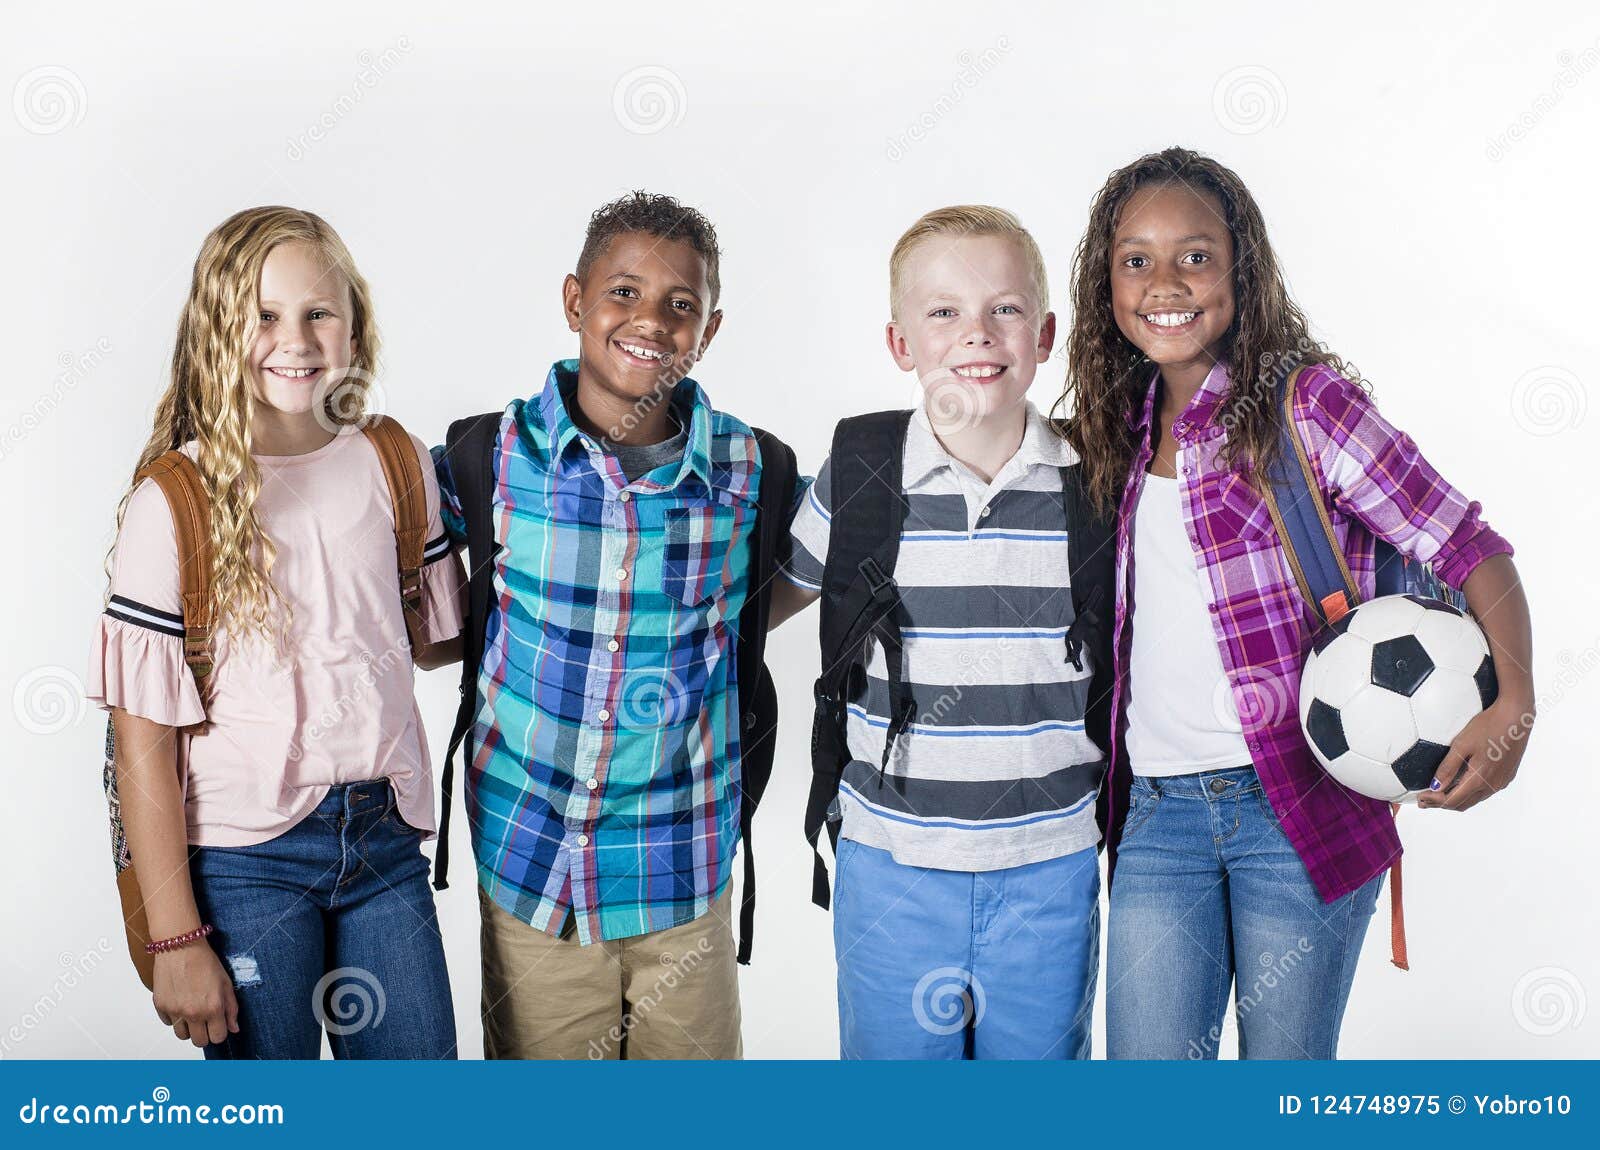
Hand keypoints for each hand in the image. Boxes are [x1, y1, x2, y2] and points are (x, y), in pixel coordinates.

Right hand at [152, 944, 239, 1047]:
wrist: (181, 947)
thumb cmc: (205, 962)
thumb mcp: (226, 983)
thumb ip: (231, 1008)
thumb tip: (234, 1028)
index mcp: (213, 1008)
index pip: (218, 1037)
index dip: (220, 1032)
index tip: (219, 1024)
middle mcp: (193, 1013)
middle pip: (199, 1041)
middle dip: (205, 1033)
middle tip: (205, 1021)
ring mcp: (175, 1011)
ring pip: (182, 1036)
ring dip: (188, 1028)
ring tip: (192, 1012)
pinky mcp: (161, 1006)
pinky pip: (168, 1023)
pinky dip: (174, 1017)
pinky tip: (180, 1002)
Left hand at [1418, 699, 1533, 811]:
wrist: (1516, 718)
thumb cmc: (1488, 727)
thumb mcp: (1461, 745)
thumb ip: (1448, 768)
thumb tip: (1435, 786)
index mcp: (1479, 779)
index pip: (1451, 800)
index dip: (1433, 801)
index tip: (1419, 799)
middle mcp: (1492, 785)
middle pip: (1463, 804)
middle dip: (1442, 803)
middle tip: (1424, 800)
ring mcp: (1501, 782)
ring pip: (1474, 799)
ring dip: (1456, 799)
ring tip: (1439, 794)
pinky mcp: (1506, 776)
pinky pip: (1485, 791)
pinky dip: (1469, 793)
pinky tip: (1461, 784)